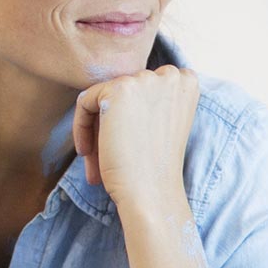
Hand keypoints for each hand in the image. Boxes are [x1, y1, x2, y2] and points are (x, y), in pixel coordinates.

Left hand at [72, 65, 199, 207]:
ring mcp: (145, 79)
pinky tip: (87, 153)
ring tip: (95, 160)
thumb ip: (149, 102)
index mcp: (186, 82)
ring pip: (104, 98)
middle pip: (124, 92)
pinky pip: (85, 101)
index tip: (128, 142)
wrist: (151, 193)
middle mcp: (171, 75)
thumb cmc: (155, 168)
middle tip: (105, 156)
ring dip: (96, 129)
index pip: (145, 88)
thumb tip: (117, 96)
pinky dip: (81, 127)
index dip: (132, 116)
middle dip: (111, 124)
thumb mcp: (163, 125)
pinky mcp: (118, 89)